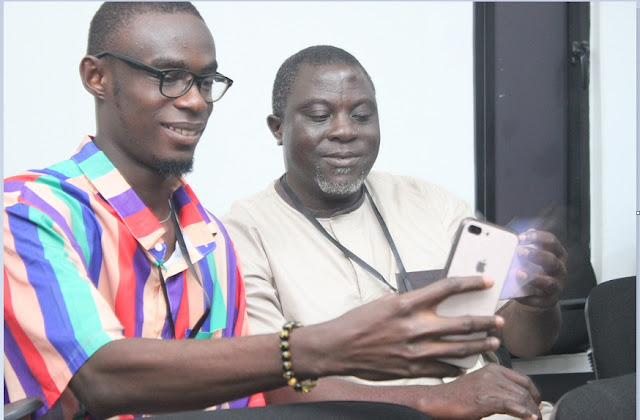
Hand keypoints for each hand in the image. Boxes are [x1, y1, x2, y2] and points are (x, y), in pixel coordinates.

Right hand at [306, 276, 502, 380]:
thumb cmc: (359, 323)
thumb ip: (412, 303)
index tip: (487, 281)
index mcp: (407, 304)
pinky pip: (444, 368)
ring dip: (480, 344)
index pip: (448, 287)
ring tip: (492, 341)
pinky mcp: (413, 369)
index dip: (471, 283)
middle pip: (463, 322)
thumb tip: (434, 302)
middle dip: (486, 321)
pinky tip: (466, 363)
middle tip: (498, 320)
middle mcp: (415, 326)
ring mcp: (416, 350)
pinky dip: (457, 365)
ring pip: (459, 347)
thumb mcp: (386, 302)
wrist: (338, 348)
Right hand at [422, 364, 541, 419]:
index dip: (534, 393)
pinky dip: (523, 413)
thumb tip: (517, 398)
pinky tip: (529, 418)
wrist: (439, 400)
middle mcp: (492, 374)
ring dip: (531, 411)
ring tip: (534, 419)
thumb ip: (498, 386)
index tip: (537, 403)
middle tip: (537, 415)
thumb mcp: (481, 384)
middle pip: (524, 389)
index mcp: (493, 368)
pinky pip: (511, 405)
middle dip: (534, 405)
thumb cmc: (457, 395)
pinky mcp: (486, 399)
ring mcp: (489, 386)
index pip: (523, 379)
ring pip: (520, 398)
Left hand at [513, 229, 567, 309]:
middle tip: (520, 252)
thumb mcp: (533, 256)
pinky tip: (516, 293)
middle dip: (536, 255)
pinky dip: (527, 297)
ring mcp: (557, 286)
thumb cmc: (533, 270)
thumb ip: (529, 245)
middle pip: (552, 261)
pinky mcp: (549, 301)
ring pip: (549, 283)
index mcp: (557, 255)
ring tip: (519, 273)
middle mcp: (560, 270)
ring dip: (534, 277)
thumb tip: (525, 233)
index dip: (538, 238)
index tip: (521, 237)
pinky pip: (539, 300)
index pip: (552, 242)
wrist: (536, 294)